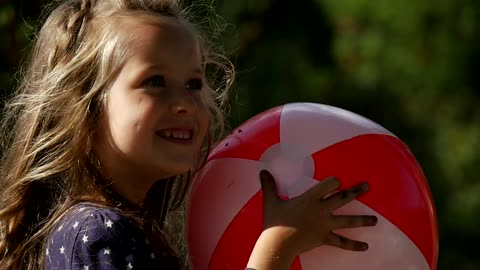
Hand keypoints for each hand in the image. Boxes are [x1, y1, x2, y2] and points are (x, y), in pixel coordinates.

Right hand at [260, 169, 376, 259]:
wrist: (278, 244)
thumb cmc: (274, 222)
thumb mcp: (270, 201)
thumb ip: (268, 185)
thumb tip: (262, 171)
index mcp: (310, 198)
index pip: (328, 184)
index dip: (334, 181)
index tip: (338, 180)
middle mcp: (321, 210)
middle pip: (343, 198)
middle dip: (356, 191)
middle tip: (368, 186)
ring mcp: (325, 225)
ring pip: (348, 221)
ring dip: (363, 220)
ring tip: (375, 220)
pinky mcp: (325, 238)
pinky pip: (342, 242)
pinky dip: (353, 245)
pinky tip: (365, 246)